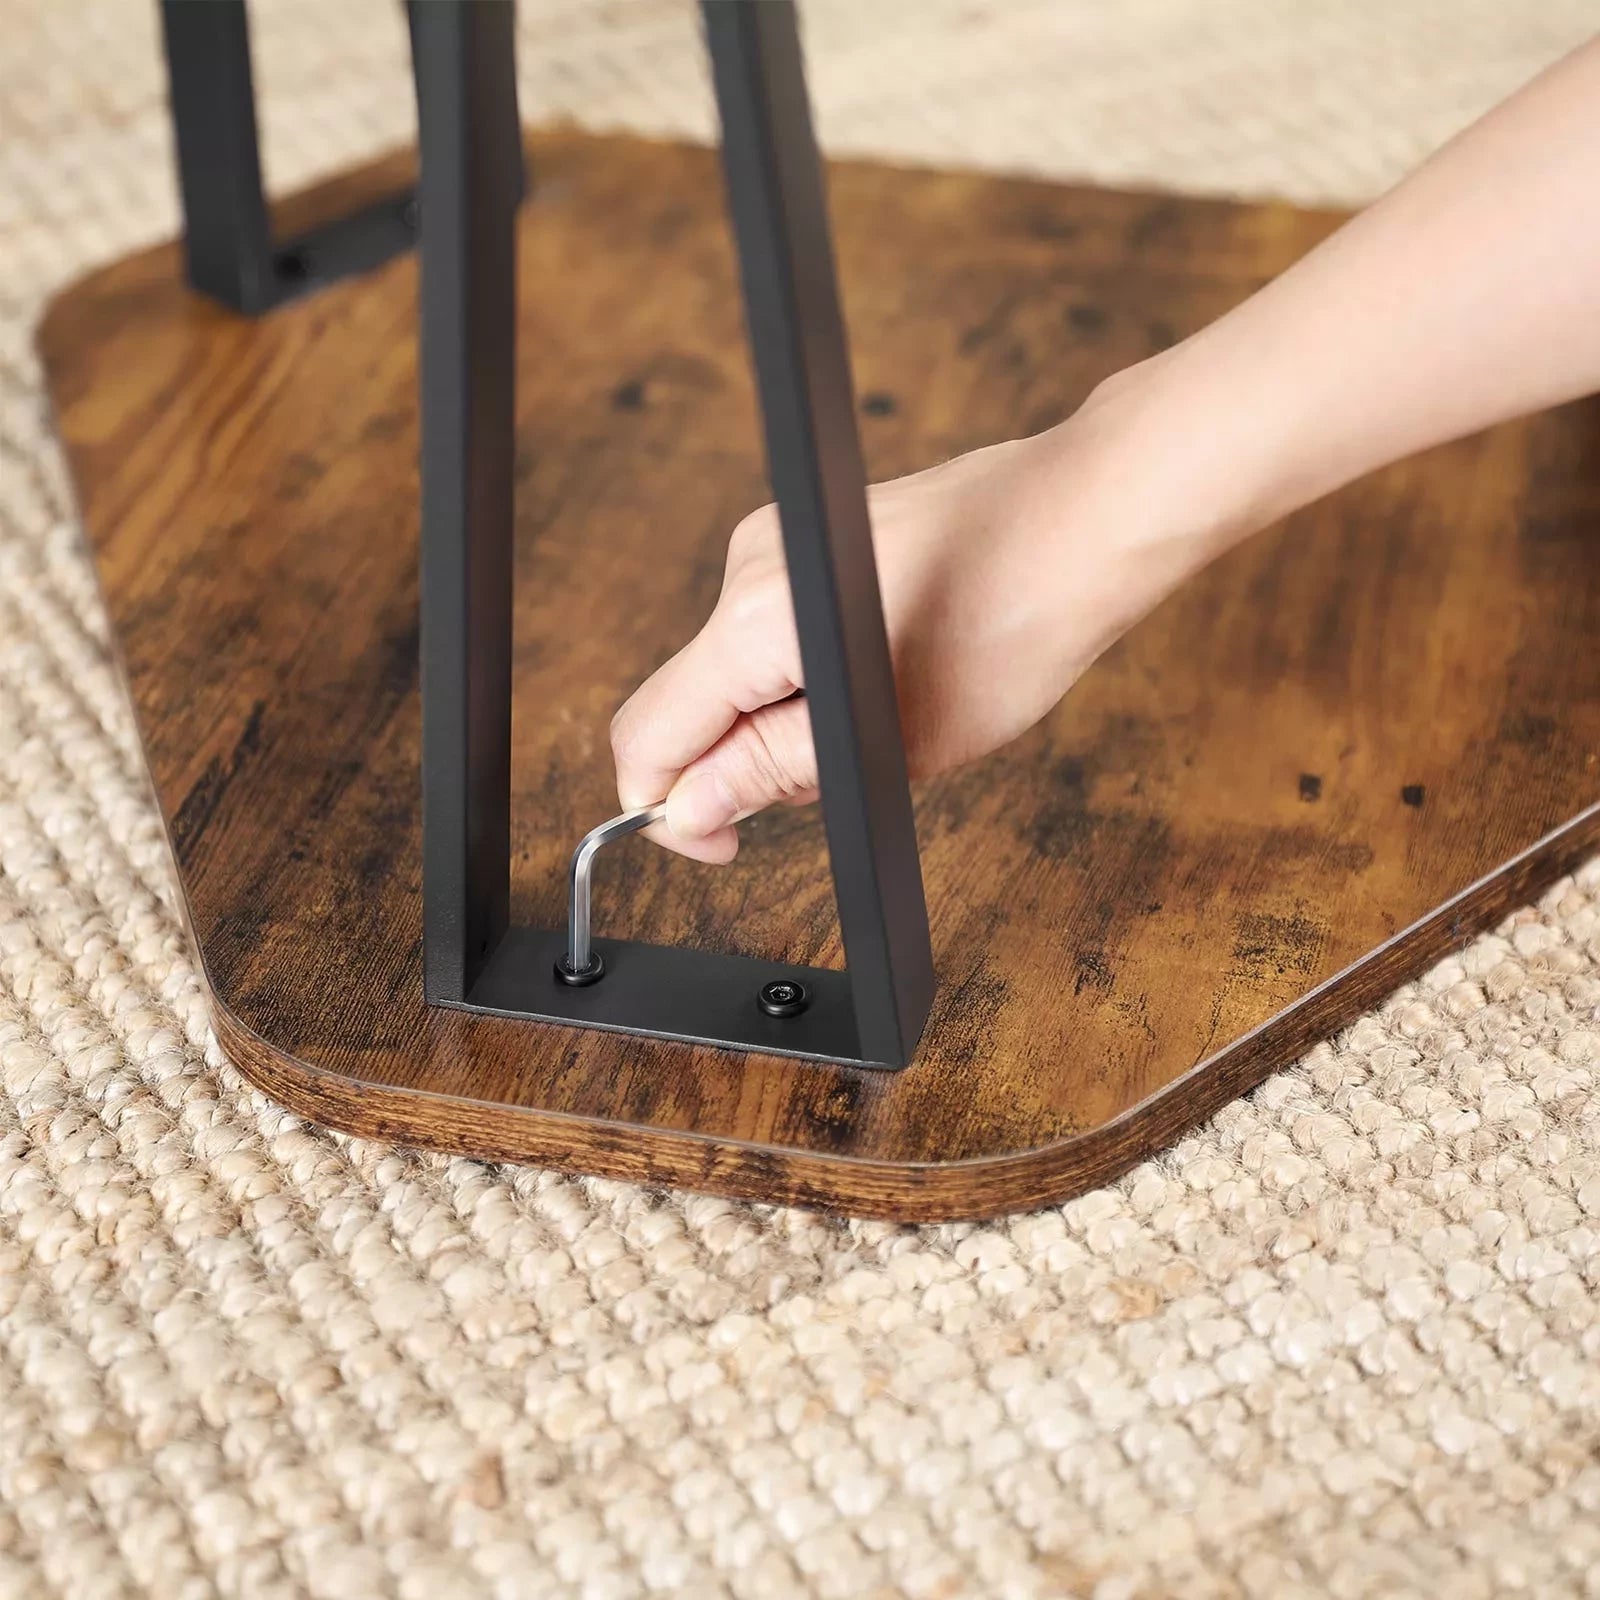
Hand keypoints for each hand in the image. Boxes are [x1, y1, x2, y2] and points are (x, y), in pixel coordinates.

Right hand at [609, 367, 1231, 861]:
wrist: (1083, 519)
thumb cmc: (1013, 620)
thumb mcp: (893, 737)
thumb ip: (773, 772)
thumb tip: (687, 807)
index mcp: (756, 619)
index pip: (649, 734)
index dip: (668, 809)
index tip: (724, 844)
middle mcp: (747, 566)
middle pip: (688, 702)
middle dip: (744, 763)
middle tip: (846, 773)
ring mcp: (773, 543)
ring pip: (732, 672)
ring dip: (783, 719)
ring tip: (889, 712)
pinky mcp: (804, 538)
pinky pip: (768, 634)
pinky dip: (806, 676)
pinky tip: (888, 670)